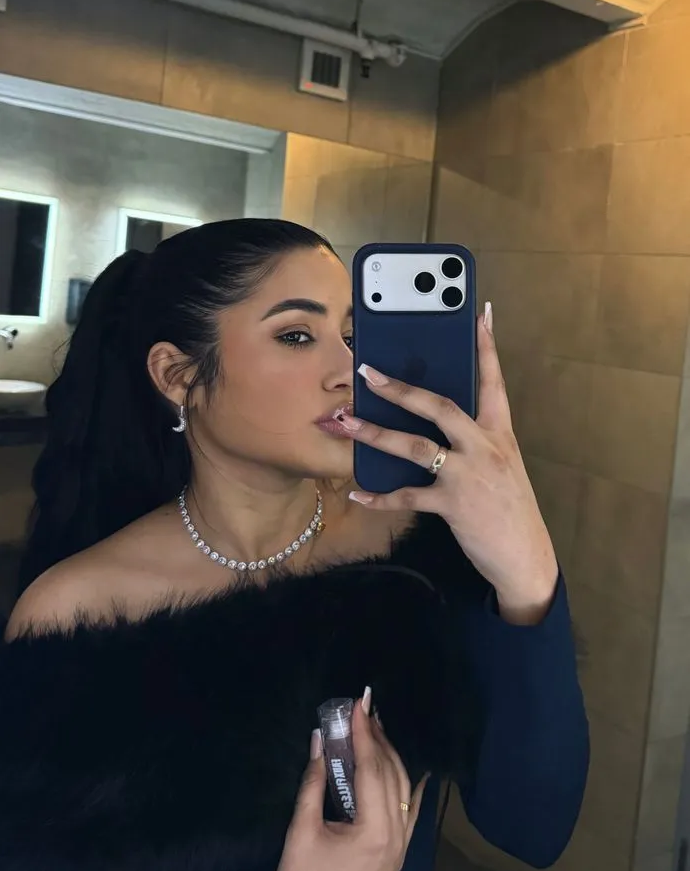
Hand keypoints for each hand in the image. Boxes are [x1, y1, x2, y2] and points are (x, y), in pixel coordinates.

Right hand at [262, 694, 427, 870]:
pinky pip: (410, 815)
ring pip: (405, 793)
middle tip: (366, 711)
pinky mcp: (397, 858)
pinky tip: (410, 770)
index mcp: (374, 834)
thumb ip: (313, 781)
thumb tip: (318, 738)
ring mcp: (401, 851)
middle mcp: (396, 840)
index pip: (372, 770)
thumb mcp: (302, 828)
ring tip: (377, 731)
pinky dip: (410, 789)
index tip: (359, 705)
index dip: (364, 734)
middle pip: (392, 777)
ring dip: (391, 760)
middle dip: (379, 741)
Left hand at [346, 303, 557, 622]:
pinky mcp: (453, 505)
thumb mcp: (503, 466)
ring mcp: (468, 476)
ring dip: (375, 433)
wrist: (526, 557)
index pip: (494, 382)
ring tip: (344, 421)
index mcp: (500, 434)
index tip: (480, 312)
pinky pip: (407, 496)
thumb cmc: (510, 509)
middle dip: (401, 388)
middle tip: (367, 371)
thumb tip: (439, 421)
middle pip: (440, 407)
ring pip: (415, 446)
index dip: (487, 347)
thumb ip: (476, 440)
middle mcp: (485, 448)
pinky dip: (379, 496)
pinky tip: (356, 492)